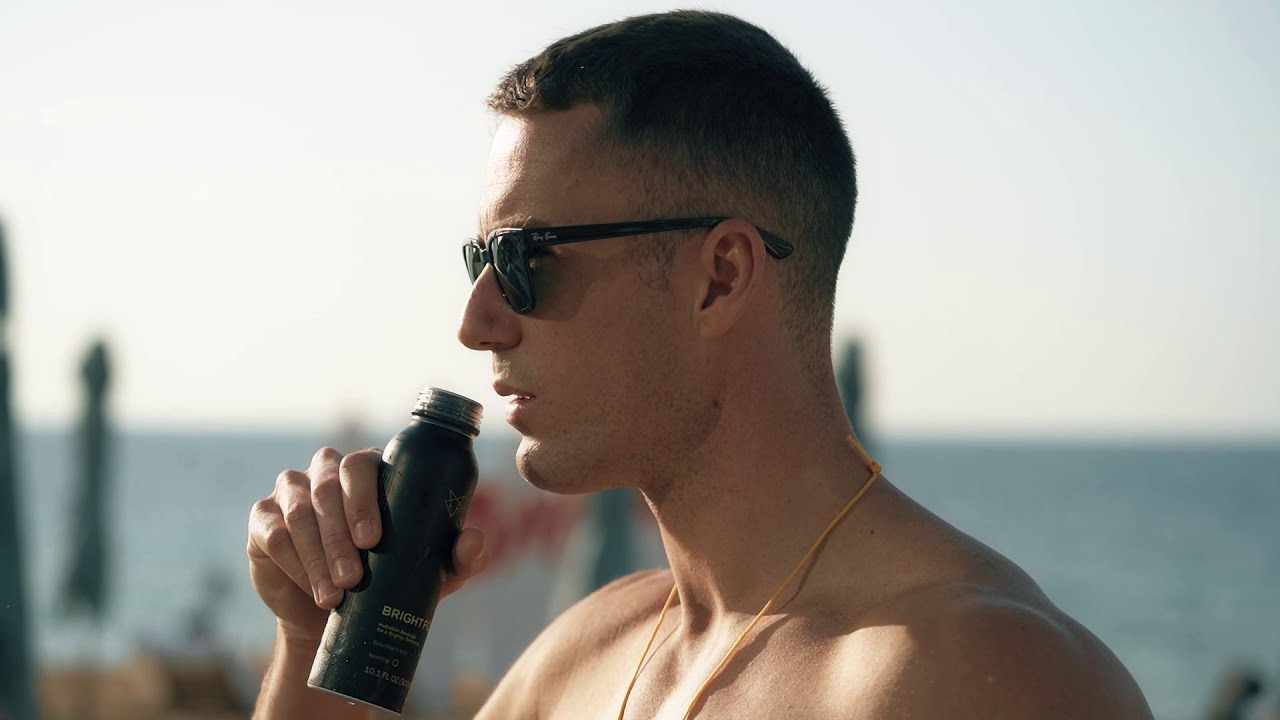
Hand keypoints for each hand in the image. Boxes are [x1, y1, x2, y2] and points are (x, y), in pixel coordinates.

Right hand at [246, 447, 487, 645]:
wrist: (335, 620)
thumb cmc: (390, 583)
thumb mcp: (429, 574)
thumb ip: (460, 557)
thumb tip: (475, 539)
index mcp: (369, 473)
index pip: (360, 464)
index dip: (362, 498)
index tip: (373, 540)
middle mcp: (326, 474)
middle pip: (326, 485)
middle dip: (339, 534)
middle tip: (354, 578)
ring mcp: (291, 493)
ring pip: (298, 510)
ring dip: (316, 554)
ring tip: (334, 595)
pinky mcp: (264, 520)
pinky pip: (271, 531)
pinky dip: (290, 559)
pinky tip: (307, 584)